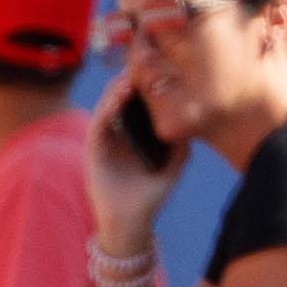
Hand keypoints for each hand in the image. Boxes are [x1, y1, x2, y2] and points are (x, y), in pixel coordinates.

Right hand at [81, 62, 181, 251]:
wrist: (131, 224)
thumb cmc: (150, 197)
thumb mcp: (173, 168)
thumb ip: (181, 148)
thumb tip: (193, 127)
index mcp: (134, 134)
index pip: (137, 102)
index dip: (146, 84)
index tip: (159, 67)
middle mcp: (117, 133)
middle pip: (121, 97)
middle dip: (131, 79)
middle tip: (144, 63)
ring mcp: (104, 140)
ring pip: (108, 105)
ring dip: (118, 90)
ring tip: (132, 78)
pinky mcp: (94, 150)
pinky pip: (99, 123)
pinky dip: (107, 109)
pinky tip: (119, 99)